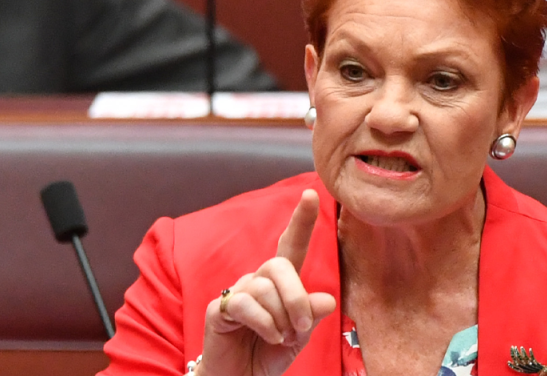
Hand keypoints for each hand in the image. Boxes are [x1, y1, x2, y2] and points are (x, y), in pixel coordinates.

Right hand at [196, 189, 336, 375]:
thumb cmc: (269, 352)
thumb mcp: (299, 335)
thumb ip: (311, 315)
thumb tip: (327, 299)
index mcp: (280, 282)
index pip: (291, 245)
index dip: (301, 220)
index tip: (312, 194)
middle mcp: (258, 280)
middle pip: (280, 266)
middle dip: (296, 296)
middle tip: (302, 327)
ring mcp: (237, 292)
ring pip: (265, 288)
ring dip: (281, 318)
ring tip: (281, 338)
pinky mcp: (219, 309)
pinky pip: (246, 305)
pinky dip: (265, 324)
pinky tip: (269, 337)